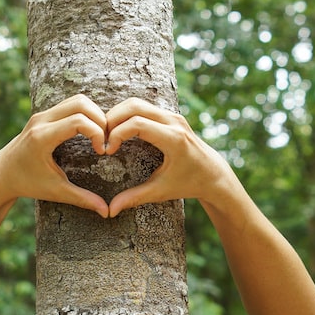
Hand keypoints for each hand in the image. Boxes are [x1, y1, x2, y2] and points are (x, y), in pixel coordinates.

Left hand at [0, 94, 109, 217]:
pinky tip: (91, 132)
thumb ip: (82, 199)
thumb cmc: (28, 183)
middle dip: (100, 119)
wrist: (2, 173)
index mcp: (42, 137)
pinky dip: (86, 113)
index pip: (78, 121)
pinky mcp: (44, 114)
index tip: (101, 152)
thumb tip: (107, 212)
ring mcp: (42, 114)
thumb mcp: (55, 192)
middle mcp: (41, 120)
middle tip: (106, 140)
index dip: (97, 133)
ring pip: (77, 100)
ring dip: (94, 114)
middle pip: (81, 104)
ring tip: (101, 136)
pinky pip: (71, 104)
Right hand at [104, 98, 231, 216]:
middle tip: (101, 138)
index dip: (116, 134)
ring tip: (107, 134)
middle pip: (134, 106)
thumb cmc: (189, 184)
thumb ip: (134, 198)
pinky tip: (118, 131)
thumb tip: (110, 211)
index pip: (137, 124)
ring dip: (118, 114)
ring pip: (137, 103)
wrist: (213, 174)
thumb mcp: (161, 191)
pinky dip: (127, 114)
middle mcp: (174, 122)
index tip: (107, 151)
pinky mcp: (170, 115)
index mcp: (173, 139)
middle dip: (112, 119)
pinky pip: (144, 107)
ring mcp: (173, 116)